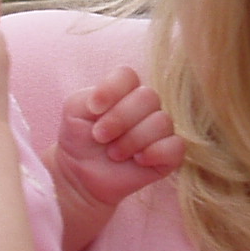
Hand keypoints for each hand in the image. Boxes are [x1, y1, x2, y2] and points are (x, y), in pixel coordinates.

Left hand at [55, 65, 185, 214]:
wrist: (82, 175)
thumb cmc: (80, 139)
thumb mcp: (73, 112)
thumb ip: (86, 97)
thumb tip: (106, 104)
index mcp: (124, 90)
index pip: (128, 75)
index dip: (111, 89)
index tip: (93, 109)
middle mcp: (146, 106)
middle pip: (148, 97)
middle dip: (120, 119)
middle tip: (100, 137)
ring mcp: (160, 129)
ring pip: (161, 122)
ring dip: (132, 140)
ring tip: (114, 153)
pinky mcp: (169, 154)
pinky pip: (176, 146)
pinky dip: (155, 152)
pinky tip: (138, 160)